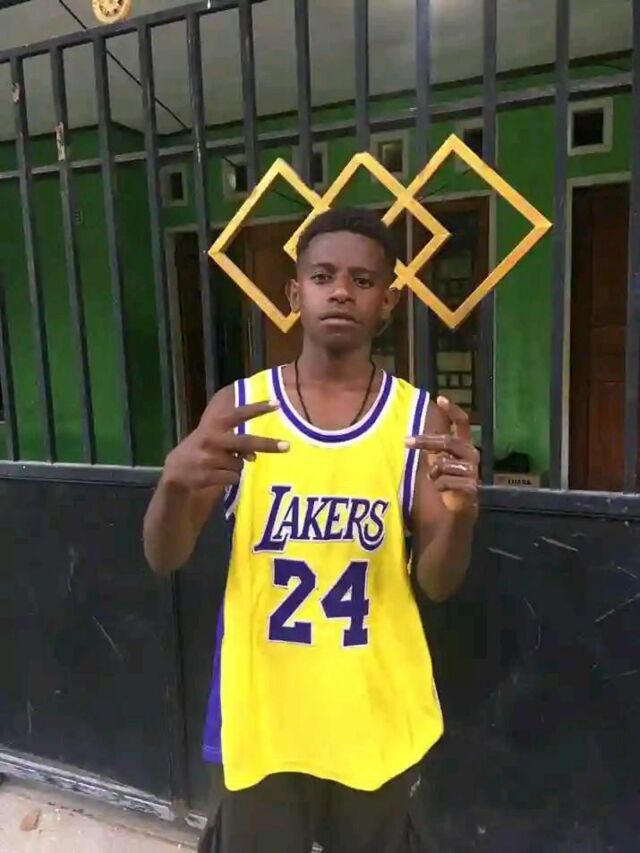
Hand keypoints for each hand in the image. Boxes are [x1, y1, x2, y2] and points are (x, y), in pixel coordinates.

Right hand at [162, 401, 288, 491]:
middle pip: (245, 442)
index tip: (277, 403)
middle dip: (267, 444)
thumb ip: (235, 442)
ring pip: (240, 464)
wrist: (176, 472)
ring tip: (221, 465)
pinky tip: (217, 476)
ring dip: (237, 466)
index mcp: (213, 425)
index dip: (257, 408)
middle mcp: (211, 439)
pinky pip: (233, 478)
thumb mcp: (214, 439)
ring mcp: (208, 458)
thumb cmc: (202, 450)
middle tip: (288, 446)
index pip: (238, 414)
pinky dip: (230, 479)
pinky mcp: (207, 475)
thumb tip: (254, 455)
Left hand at [406, 396, 478, 514]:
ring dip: (433, 473)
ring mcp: (473, 470)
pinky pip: (445, 481)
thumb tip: (413, 436)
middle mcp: (472, 454)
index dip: (453, 411)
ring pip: (443, 464)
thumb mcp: (440, 461)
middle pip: (447, 441)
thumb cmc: (448, 481)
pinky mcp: (471, 486)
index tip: (440, 398)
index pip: (462, 423)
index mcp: (465, 445)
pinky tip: (444, 490)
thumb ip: (434, 448)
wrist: (460, 509)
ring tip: (437, 480)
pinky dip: (439, 486)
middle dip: (425, 441)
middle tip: (406, 441)